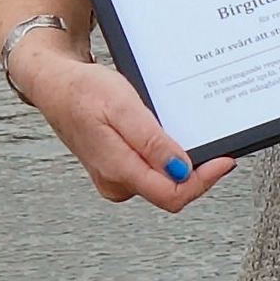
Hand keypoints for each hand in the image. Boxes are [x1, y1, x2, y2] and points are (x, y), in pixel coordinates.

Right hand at [8, 35, 234, 210]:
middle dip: (198, 171)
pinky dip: (169, 156)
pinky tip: (173, 137)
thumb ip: (151, 142)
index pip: (171, 195)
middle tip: (216, 143)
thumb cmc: (83, 91)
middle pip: (172, 190)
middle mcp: (117, 183)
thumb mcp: (121, 106)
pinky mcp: (119, 168)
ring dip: (184, 162)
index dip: (203, 181)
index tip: (224, 159)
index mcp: (118, 171)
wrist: (55, 85)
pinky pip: (154, 170)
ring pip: (164, 181)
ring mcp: (117, 178)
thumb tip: (181, 170)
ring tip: (195, 135)